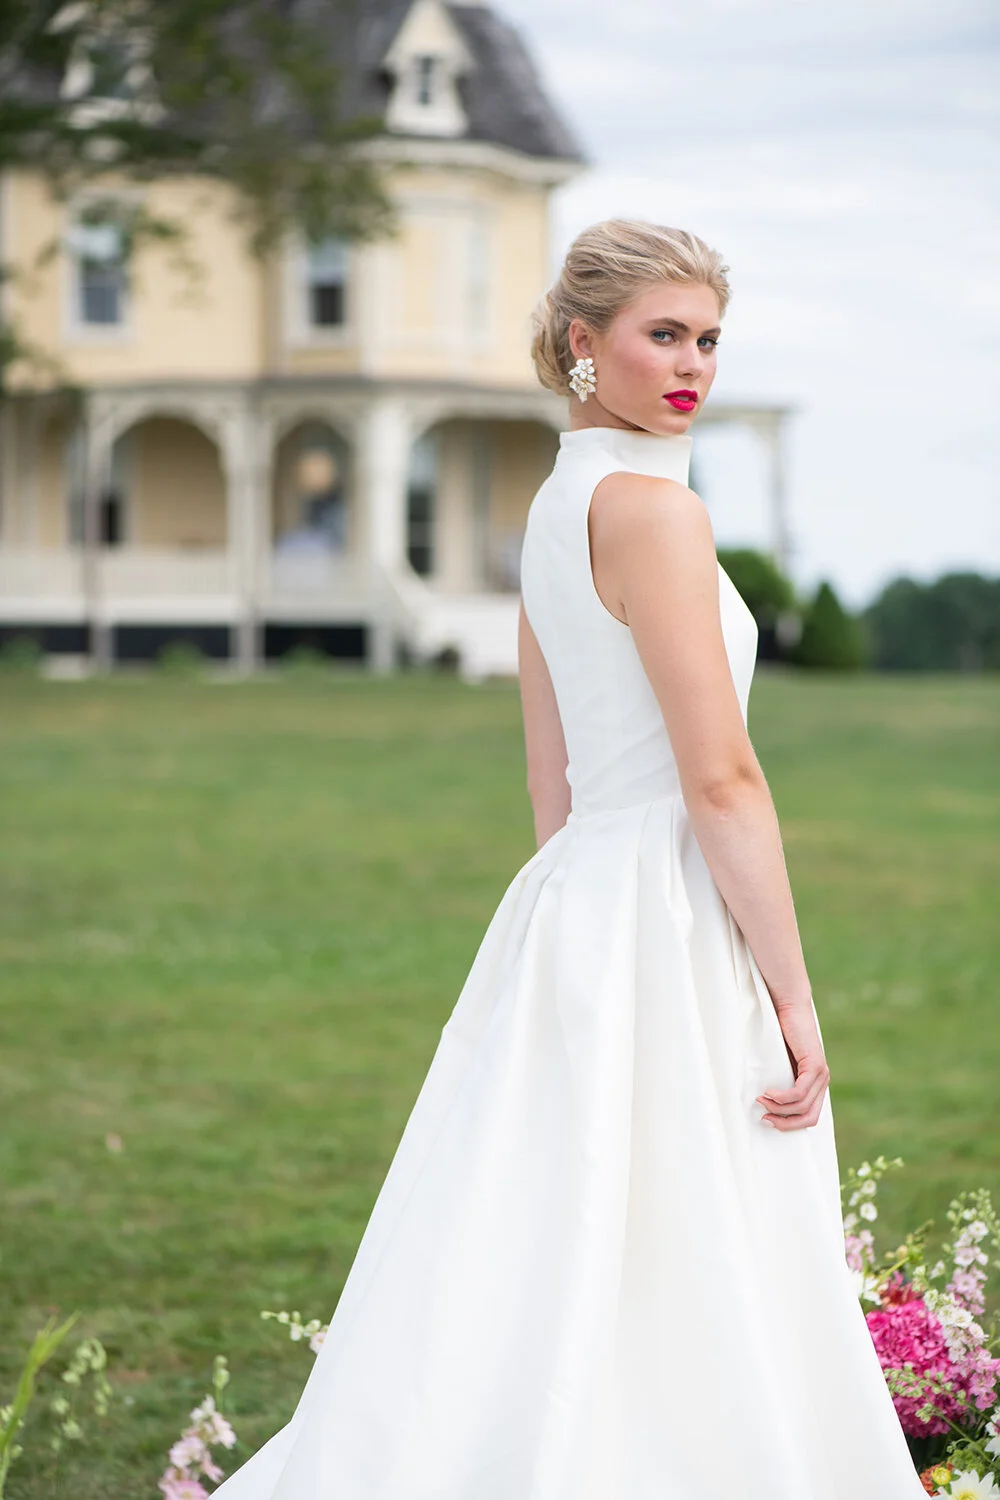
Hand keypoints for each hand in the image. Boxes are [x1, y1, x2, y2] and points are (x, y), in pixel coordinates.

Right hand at [755, 1004, 829, 1131]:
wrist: (789, 1006)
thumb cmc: (780, 1032)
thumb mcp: (781, 1062)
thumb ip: (781, 1079)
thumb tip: (765, 1102)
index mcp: (816, 1083)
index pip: (809, 1117)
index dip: (789, 1125)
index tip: (768, 1120)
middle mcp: (822, 1081)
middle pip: (809, 1117)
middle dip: (785, 1123)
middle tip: (764, 1118)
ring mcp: (821, 1074)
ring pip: (802, 1106)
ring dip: (779, 1108)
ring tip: (761, 1101)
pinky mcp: (814, 1066)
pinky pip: (799, 1092)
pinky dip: (782, 1097)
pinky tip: (768, 1092)